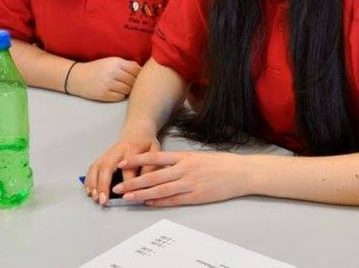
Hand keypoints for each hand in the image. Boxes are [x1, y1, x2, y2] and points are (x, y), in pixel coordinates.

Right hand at [68, 57, 140, 101]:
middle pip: (133, 81)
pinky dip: (120, 96)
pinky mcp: (103, 94)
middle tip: (130, 85)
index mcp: (116, 62)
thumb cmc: (97, 69)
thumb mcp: (111, 62)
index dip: (139, 75)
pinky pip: (120, 97)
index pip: (136, 70)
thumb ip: (126, 65)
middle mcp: (112, 72)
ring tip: (122, 88)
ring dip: (127, 90)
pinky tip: (115, 93)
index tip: (138, 78)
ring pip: (128, 89)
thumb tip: (144, 72)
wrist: (76, 77)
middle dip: (133, 84)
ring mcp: (107, 84)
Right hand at [85, 131, 159, 204]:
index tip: (126, 196)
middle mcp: (117, 151)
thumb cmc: (146, 143)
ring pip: (97, 167)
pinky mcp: (102, 157)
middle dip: (103, 185)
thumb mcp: (155, 152)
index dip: (127, 184)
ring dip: (94, 184)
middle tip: (103, 200)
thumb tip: (145, 184)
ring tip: (95, 197)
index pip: (128, 169)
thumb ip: (150, 167)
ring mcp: (107, 153)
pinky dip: (89, 180)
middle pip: (107, 167)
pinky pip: (92, 168)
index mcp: (132, 149)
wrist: (137, 131)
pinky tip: (89, 190)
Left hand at [113, 150, 253, 206]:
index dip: (137, 160)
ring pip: (160, 189)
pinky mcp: (196, 196)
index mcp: (185, 157)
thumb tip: (160, 167)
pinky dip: (159, 201)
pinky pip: (173, 200)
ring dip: (141, 194)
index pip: (156, 157)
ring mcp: (190, 183)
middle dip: (133, 182)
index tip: (123, 162)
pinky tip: (148, 202)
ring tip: (127, 197)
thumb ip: (180, 161)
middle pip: (153, 176)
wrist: (241, 173)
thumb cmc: (221, 164)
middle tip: (117, 186)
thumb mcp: (199, 156)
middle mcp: (185, 169)